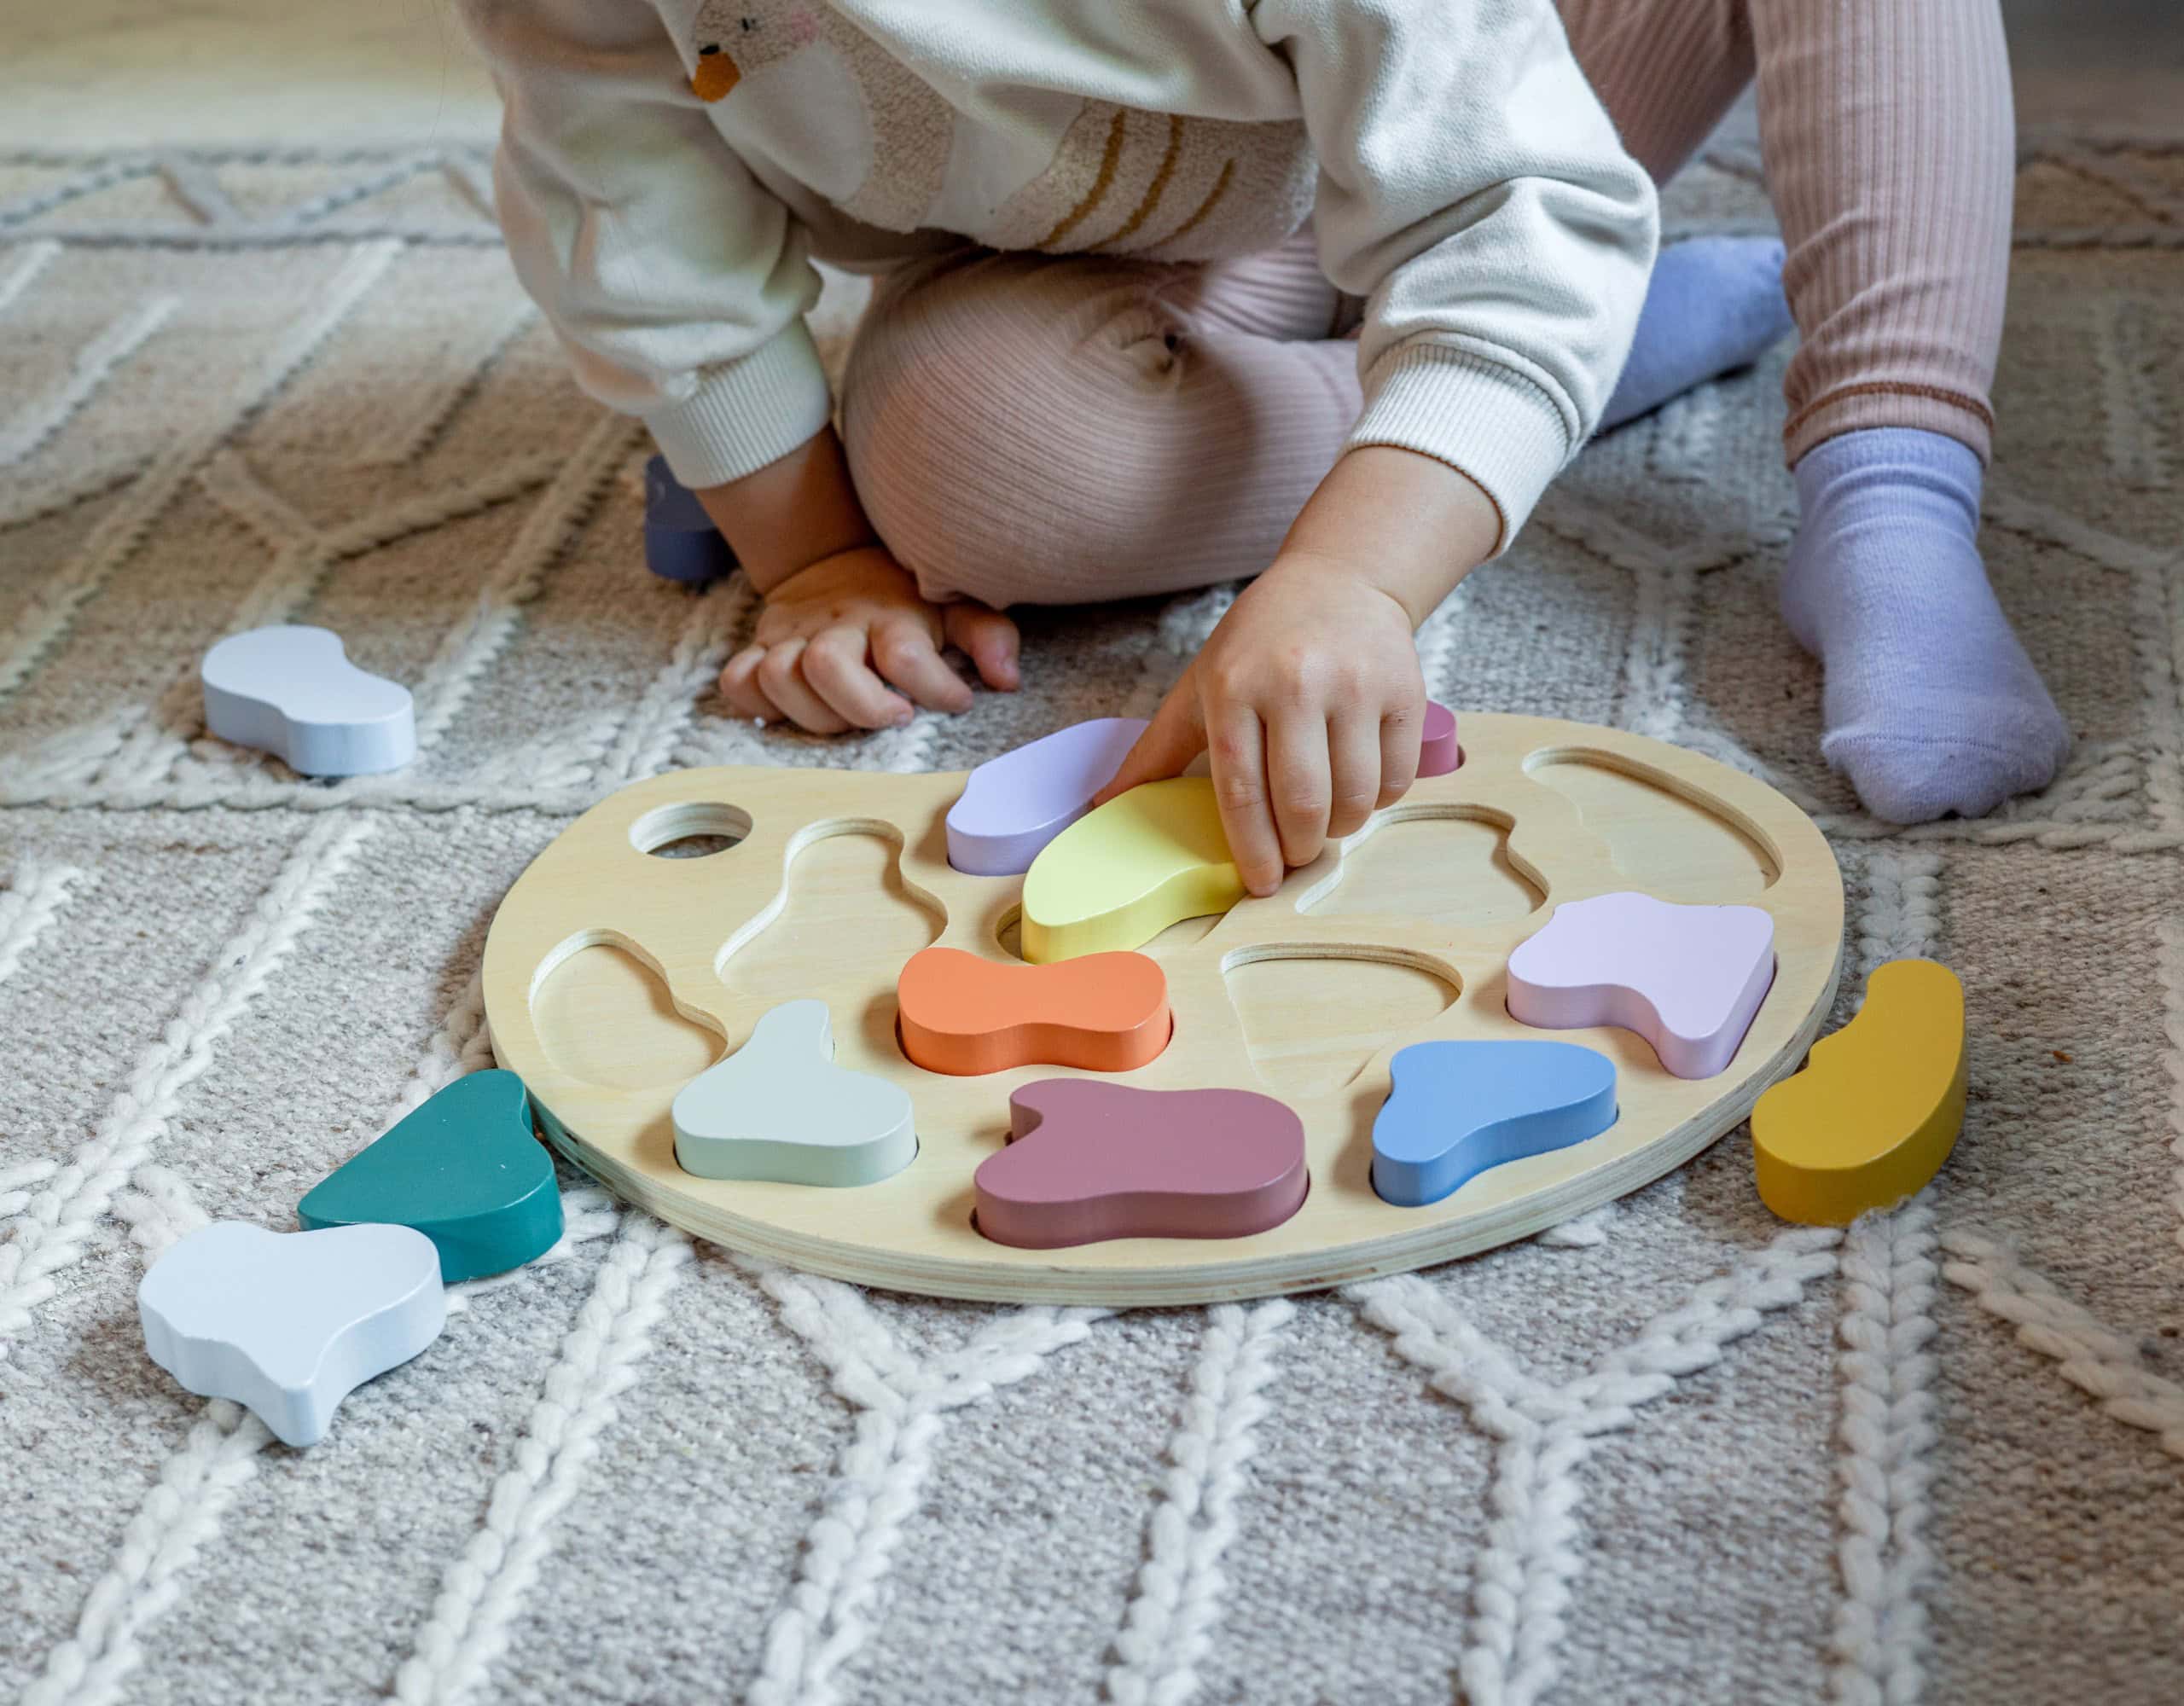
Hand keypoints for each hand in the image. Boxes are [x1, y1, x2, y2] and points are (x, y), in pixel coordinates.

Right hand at [719, 547, 1018, 732]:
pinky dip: (757, 703)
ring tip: (850, 717)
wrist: (835, 558)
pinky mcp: (762, 647)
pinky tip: (794, 710)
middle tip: (895, 716)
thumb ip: (988, 636)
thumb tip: (1006, 679)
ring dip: (815, 714)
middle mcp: (838, 625)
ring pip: (780, 678)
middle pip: (826, 666)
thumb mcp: (954, 605)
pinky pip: (738, 681)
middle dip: (861, 707)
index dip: (935, 688)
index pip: (906, 656)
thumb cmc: (905, 598)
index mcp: (891, 616)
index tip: (958, 701)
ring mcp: (794, 636)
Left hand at [1097, 552, 1425, 894]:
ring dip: (1339, 829)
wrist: (1340, 579)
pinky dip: (1378, 801)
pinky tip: (1357, 787)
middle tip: (1294, 855)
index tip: (1259, 883)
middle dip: (1297, 848)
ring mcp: (1356, 686)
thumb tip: (1105, 804)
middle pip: (1301, 803)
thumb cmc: (1261, 642)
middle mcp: (1297, 683)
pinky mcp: (1405, 691)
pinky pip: (1397, 779)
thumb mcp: (1201, 683)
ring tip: (1325, 821)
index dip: (1252, 849)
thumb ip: (1157, 749)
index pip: (1241, 791)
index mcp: (1236, 686)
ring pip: (1354, 798)